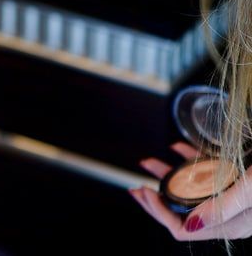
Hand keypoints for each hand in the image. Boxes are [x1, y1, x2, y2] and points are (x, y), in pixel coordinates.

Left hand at [131, 142, 251, 239]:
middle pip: (182, 212)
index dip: (159, 212)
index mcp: (229, 225)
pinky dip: (190, 161)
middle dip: (156, 199)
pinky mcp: (234, 182)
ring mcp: (229, 199)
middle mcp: (227, 215)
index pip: (183, 228)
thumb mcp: (250, 192)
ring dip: (168, 175)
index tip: (145, 191)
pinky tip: (177, 148)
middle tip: (136, 187)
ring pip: (191, 190)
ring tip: (148, 163)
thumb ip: (222, 208)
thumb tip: (191, 224)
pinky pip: (206, 174)